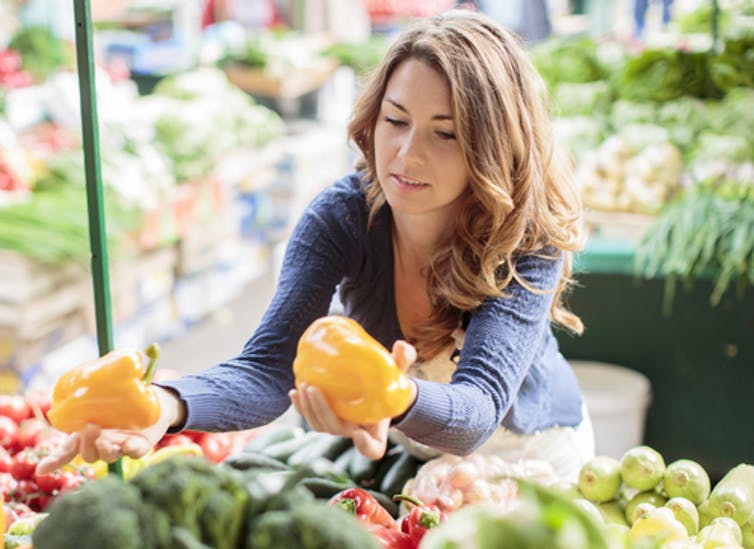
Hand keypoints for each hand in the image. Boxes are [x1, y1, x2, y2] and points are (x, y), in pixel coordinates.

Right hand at [35, 386, 184, 474]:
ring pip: (108, 457)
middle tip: (90, 426)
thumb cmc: (124, 400)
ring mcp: (120, 447)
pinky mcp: (140, 446)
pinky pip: (134, 453)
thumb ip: (92, 393)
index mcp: (89, 434)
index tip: (41, 469)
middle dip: (86, 445)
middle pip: (89, 455)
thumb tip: (84, 375)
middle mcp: (103, 444)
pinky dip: (130, 449)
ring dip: (104, 448)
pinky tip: (128, 443)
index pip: (68, 451)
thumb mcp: (104, 396)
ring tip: (105, 437)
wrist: (154, 403)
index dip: (55, 461)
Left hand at [289, 340, 416, 459]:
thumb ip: (403, 360)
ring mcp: (338, 425)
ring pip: (319, 425)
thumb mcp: (399, 371)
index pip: (374, 449)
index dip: (366, 445)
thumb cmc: (388, 383)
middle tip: (314, 389)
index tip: (359, 432)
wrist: (377, 388)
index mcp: (376, 429)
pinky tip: (294, 392)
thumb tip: (400, 346)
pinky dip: (300, 407)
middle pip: (336, 430)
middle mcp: (355, 431)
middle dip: (322, 412)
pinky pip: (310, 416)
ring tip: (303, 386)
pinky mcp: (326, 416)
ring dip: (308, 409)